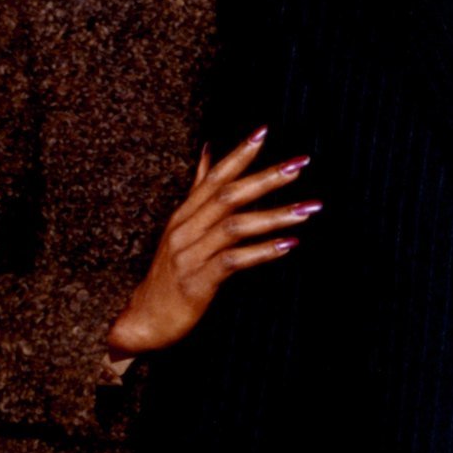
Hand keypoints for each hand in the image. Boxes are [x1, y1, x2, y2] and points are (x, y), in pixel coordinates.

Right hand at [108, 128, 316, 355]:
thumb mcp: (181, 228)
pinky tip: (289, 245)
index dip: (238, 154)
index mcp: (184, 214)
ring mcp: (189, 255)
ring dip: (274, 215)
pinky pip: (233, 261)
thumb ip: (198, 190)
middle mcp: (185, 229)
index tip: (264, 132)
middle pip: (228, 196)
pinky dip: (263, 251)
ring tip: (308, 208)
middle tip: (300, 164)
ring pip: (234, 226)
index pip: (213, 177)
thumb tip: (208, 149)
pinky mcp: (197, 281)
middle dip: (266, 178)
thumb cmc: (170, 273)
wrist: (144, 320)